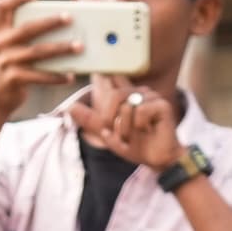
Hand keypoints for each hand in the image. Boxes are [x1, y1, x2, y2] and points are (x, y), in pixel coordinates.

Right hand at [0, 0, 78, 121]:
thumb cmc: (8, 66)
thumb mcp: (7, 46)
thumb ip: (23, 30)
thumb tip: (56, 13)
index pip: (3, 6)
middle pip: (28, 28)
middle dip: (51, 22)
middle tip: (70, 18)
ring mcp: (4, 62)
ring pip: (38, 52)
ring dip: (61, 48)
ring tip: (79, 46)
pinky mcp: (12, 80)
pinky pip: (39, 76)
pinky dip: (56, 76)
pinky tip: (69, 75)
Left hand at [68, 76, 182, 170]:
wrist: (157, 159)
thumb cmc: (136, 145)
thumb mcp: (108, 133)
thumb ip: (91, 120)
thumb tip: (70, 107)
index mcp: (126, 95)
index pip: (112, 77)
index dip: (102, 74)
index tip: (95, 71)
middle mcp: (138, 92)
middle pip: (114, 96)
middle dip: (111, 121)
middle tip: (120, 135)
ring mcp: (151, 96)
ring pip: (126, 107)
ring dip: (125, 128)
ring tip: (135, 136)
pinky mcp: (161, 104)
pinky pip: (140, 112)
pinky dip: (139, 127)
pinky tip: (148, 131)